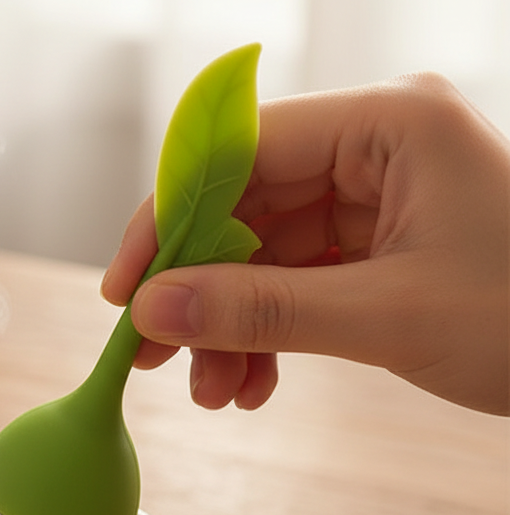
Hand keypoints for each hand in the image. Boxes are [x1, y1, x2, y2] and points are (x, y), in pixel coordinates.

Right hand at [103, 73, 509, 414]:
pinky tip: (254, 383)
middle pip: (244, 206)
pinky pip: (296, 281)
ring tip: (215, 391)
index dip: (168, 221)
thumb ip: (262, 309)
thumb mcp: (389, 316)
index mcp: (389, 123)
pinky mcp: (378, 243)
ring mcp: (376, 195)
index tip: (126, 290)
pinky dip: (267, 332)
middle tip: (153, 355)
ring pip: (263, 253)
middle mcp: (375, 146)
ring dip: (229, 324)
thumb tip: (153, 311)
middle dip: (197, 289)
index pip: (240, 151)